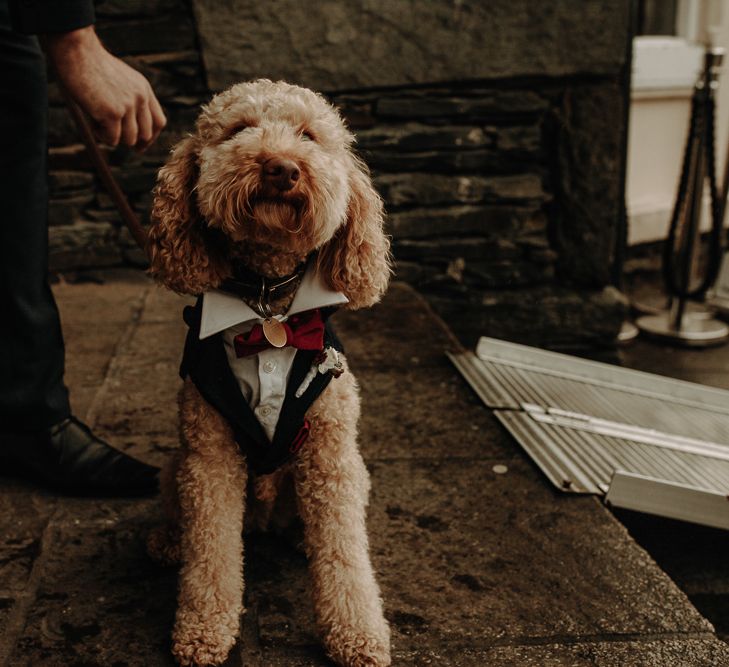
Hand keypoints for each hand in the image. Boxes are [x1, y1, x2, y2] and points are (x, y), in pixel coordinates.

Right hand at [44, 26, 166, 149]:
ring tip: (98, 123)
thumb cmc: (91, 65)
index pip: (159, 122)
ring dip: (113, 137)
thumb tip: (131, 130)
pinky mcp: (112, 113)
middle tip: (114, 138)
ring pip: (129, 140)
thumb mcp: (120, 81)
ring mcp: (127, 106)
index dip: (151, 137)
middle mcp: (140, 98)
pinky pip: (112, 139)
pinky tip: (93, 124)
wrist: (76, 51)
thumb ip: (129, 100)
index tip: (140, 146)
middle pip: (145, 135)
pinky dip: (102, 136)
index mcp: (144, 89)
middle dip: (131, 141)